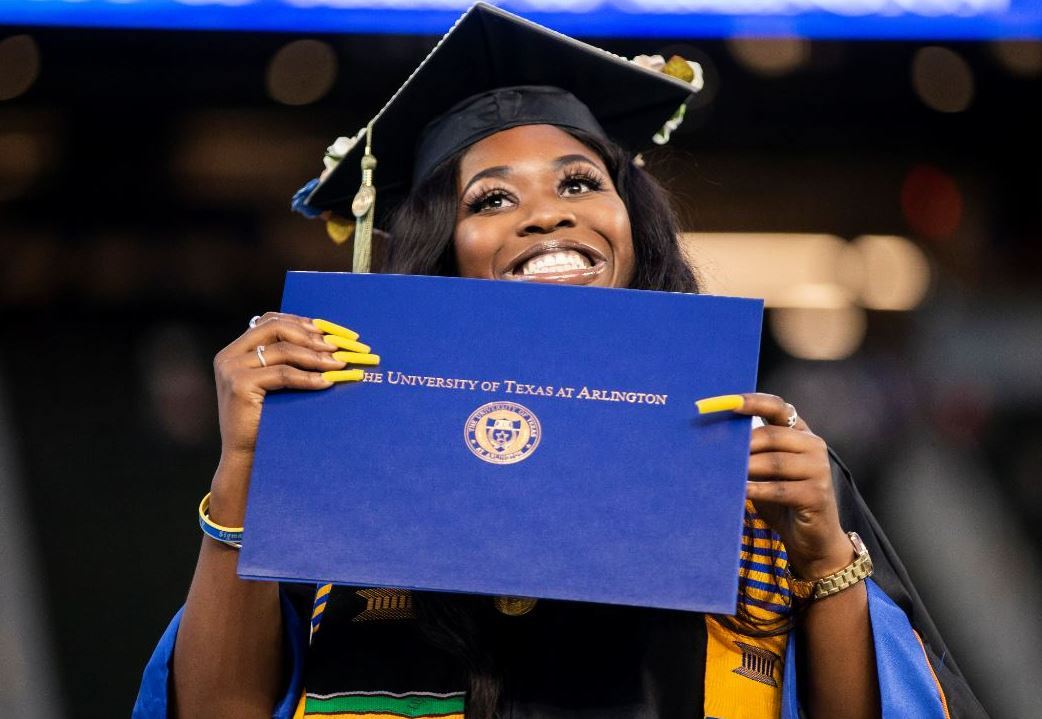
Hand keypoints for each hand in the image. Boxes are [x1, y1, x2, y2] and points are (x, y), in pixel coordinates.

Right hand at [213, 313, 374, 462]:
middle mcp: (229, 355)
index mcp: (236, 350)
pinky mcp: (240, 385)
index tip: (335, 332)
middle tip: (341, 347)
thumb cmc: (267, 421)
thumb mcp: (275, 384)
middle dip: (312, 335)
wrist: (246, 457)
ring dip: (316, 356)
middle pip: (276, 327)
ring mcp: (231, 369)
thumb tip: (328, 343)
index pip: (272, 321)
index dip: (304, 323)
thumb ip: (287, 360)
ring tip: (340, 364)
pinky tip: (327, 382)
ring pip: (283, 349)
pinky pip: (283, 374)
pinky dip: (308, 377)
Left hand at [697, 393, 852, 578]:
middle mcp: (813, 445)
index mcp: (800, 432)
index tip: (726, 402)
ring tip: (723, 472)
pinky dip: (756, 490)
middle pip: (771, 435)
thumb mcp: (764, 470)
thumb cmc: (782, 498)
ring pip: (774, 462)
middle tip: (714, 450)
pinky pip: (779, 489)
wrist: (813, 537)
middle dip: (741, 443)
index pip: (777, 407)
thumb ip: (751, 451)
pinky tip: (739, 492)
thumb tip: (714, 436)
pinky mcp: (817, 495)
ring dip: (746, 467)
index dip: (752, 402)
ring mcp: (818, 470)